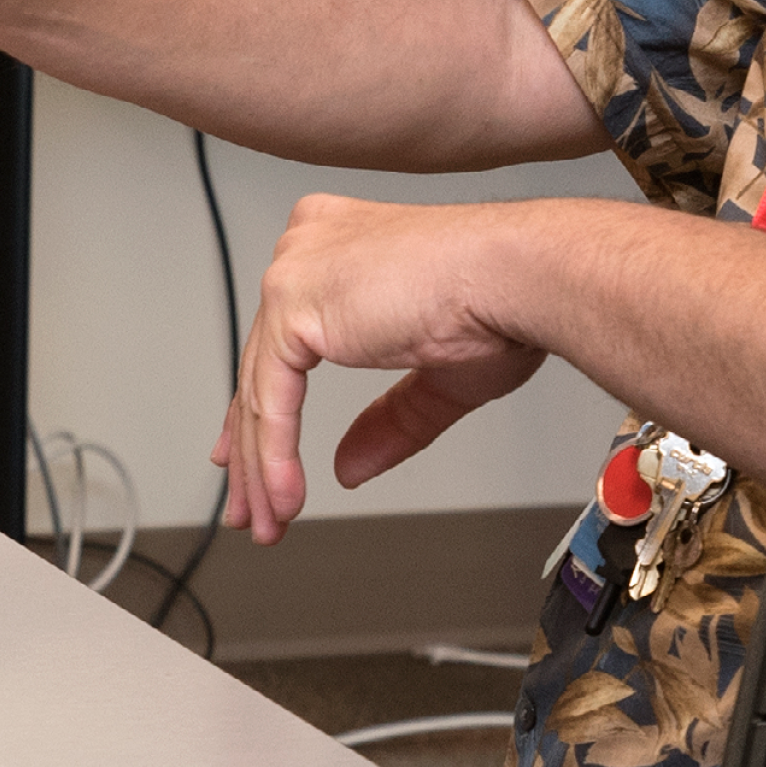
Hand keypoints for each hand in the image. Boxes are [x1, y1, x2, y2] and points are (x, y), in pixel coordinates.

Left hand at [216, 194, 548, 544]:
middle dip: (252, 449)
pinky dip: (276, 456)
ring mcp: (295, 270)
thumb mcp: (436, 377)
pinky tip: (285, 496)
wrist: (518, 277)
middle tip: (249, 506)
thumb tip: (349, 467)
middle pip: (262, 366)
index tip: (247, 453)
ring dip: (262, 468)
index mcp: (338, 244)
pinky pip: (272, 398)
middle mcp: (309, 245)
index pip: (281, 338)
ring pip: (261, 388)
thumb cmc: (501, 303)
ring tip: (269, 523)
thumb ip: (389, 419)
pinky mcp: (292, 302)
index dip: (261, 407)